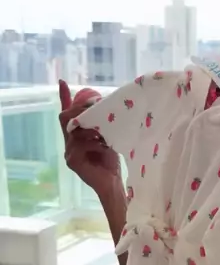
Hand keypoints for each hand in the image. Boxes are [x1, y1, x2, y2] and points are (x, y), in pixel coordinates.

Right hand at [58, 80, 122, 198]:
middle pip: (65, 117)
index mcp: (75, 135)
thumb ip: (102, 123)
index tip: (63, 82)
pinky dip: (95, 143)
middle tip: (97, 106)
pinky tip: (105, 146)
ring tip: (106, 133)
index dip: (64, 97)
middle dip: (81, 109)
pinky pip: (80, 144)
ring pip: (75, 130)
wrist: (112, 183)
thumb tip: (109, 103)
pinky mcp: (72, 161)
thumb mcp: (108, 136)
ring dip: (92, 128)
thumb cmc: (111, 160)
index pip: (66, 114)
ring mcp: (68, 152)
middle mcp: (68, 142)